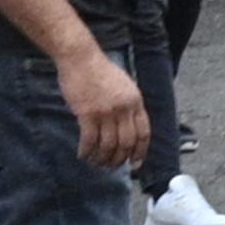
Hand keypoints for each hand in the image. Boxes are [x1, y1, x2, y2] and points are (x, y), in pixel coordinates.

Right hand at [56, 38, 150, 172]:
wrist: (80, 58)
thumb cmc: (100, 71)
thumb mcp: (125, 86)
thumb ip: (129, 105)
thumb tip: (129, 128)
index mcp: (135, 101)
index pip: (143, 133)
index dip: (140, 151)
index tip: (135, 163)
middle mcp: (124, 109)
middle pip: (126, 143)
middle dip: (120, 159)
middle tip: (112, 166)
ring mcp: (106, 112)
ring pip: (108, 145)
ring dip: (102, 158)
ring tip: (96, 162)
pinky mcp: (87, 113)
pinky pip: (89, 140)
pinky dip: (86, 151)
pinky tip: (83, 155)